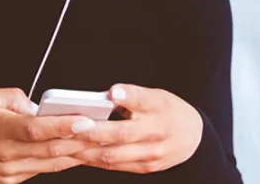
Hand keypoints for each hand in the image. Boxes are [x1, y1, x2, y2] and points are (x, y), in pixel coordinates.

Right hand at [0, 88, 97, 183]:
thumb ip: (14, 98)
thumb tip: (39, 107)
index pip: (35, 129)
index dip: (62, 126)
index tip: (84, 121)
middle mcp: (5, 154)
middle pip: (49, 149)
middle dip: (80, 141)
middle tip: (104, 131)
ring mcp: (10, 171)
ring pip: (51, 163)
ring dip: (76, 153)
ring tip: (98, 142)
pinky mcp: (13, 180)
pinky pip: (43, 169)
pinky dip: (61, 160)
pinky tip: (75, 151)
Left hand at [73, 84, 202, 173]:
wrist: (194, 137)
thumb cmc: (168, 111)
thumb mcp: (155, 95)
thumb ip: (132, 94)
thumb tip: (112, 92)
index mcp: (157, 111)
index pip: (136, 106)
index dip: (118, 104)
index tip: (104, 98)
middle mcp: (155, 136)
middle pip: (118, 137)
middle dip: (88, 134)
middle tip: (66, 129)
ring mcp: (150, 155)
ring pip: (112, 155)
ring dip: (86, 152)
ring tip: (65, 144)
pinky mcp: (145, 167)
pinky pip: (115, 166)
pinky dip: (95, 161)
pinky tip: (79, 154)